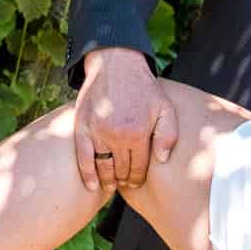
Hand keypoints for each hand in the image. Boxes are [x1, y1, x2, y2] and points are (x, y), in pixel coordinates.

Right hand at [75, 47, 179, 190]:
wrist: (116, 64)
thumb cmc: (143, 88)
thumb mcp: (165, 107)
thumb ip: (168, 134)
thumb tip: (161, 159)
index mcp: (139, 133)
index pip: (140, 167)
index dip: (139, 178)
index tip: (137, 182)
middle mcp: (118, 135)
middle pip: (121, 170)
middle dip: (125, 180)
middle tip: (126, 183)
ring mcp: (97, 132)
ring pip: (103, 167)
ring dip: (108, 181)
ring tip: (112, 185)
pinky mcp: (82, 127)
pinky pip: (83, 158)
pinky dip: (87, 175)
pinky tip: (92, 186)